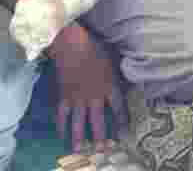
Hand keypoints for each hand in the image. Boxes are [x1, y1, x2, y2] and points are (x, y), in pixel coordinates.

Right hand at [49, 23, 124, 152]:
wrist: (73, 43)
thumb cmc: (96, 46)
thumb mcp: (115, 59)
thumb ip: (120, 73)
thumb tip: (131, 77)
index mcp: (110, 86)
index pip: (119, 109)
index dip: (122, 123)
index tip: (124, 135)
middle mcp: (95, 96)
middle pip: (99, 120)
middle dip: (101, 137)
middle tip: (103, 150)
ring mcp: (78, 98)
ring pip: (79, 122)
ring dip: (80, 137)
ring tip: (81, 150)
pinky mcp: (63, 96)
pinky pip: (62, 115)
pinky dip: (61, 126)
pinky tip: (62, 136)